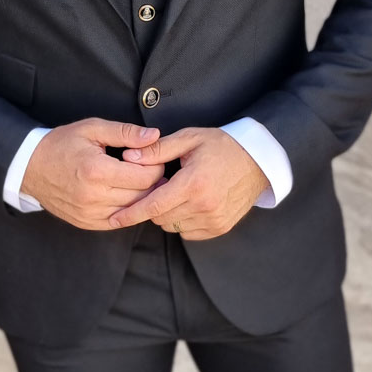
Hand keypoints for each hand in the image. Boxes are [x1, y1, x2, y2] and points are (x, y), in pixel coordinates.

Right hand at [21, 118, 167, 229]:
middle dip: (152, 182)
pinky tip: (124, 194)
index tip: (153, 158)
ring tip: (138, 180)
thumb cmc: (61, 144)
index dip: (157, 166)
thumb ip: (125, 132)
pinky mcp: (86, 223)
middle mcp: (94, 197)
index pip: (146, 177)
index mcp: (97, 171)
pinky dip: (127, 209)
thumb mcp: (92, 129)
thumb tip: (155, 136)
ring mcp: (89, 213)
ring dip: (141, 197)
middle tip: (151, 168)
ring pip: (133, 211)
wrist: (30, 167)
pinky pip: (119, 221)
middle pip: (143, 196)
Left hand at [107, 127, 269, 238]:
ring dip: (168, 214)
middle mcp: (204, 206)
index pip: (152, 206)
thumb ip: (156, 150)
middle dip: (153, 205)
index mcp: (193, 183)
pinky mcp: (220, 227)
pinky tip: (191, 203)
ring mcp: (213, 219)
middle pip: (160, 218)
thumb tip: (128, 157)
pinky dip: (183, 221)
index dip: (130, 214)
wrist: (258, 161)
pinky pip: (188, 232)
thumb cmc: (221, 146)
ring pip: (173, 226)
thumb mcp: (188, 139)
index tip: (113, 219)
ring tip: (179, 193)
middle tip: (162, 186)